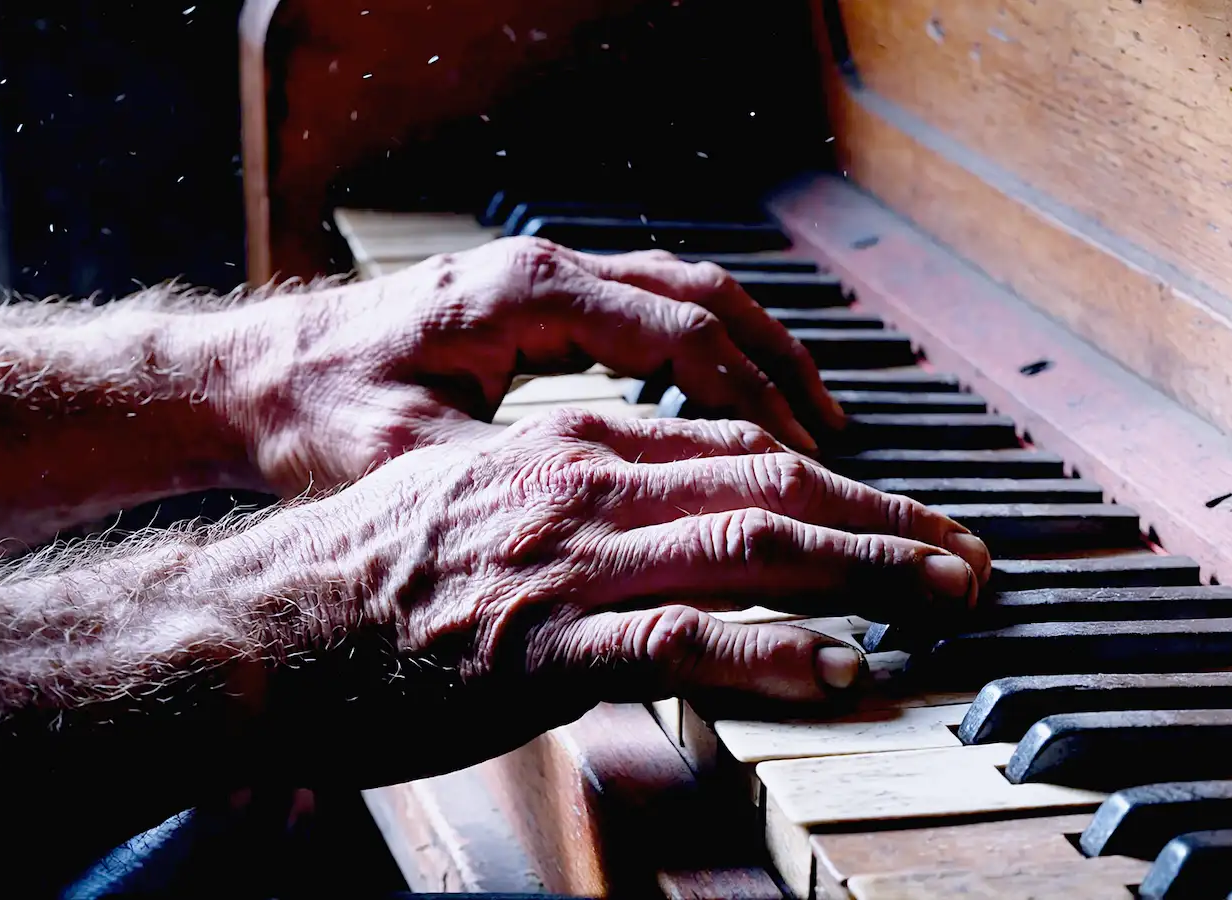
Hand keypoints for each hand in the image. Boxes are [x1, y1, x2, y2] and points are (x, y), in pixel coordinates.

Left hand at [219, 236, 844, 496]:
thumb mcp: (414, 460)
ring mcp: (545, 279)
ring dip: (754, 354)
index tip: (806, 459)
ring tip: (810, 422)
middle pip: (704, 300)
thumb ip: (513, 484)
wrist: (260, 373)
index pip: (678, 335)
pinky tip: (727, 405)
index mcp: (526, 296)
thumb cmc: (323, 415)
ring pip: (686, 294)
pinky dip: (706, 352)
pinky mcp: (538, 302)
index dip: (752, 401)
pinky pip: (651, 308)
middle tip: (839, 440)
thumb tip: (604, 531)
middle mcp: (546, 272)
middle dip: (781, 368)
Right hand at [253, 409, 988, 787]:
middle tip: (966, 556)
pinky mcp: (544, 646)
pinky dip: (770, 650)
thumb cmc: (368, 578)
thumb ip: (574, 513)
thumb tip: (654, 541)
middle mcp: (582, 483)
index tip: (902, 514)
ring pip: (749, 544)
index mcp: (571, 449)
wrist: (264, 626)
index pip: (736, 447)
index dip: (838, 478)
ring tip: (942, 595)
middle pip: (770, 481)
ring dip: (863, 566)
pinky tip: (834, 665)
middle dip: (885, 517)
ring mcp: (567, 563)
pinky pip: (680, 640)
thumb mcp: (479, 510)